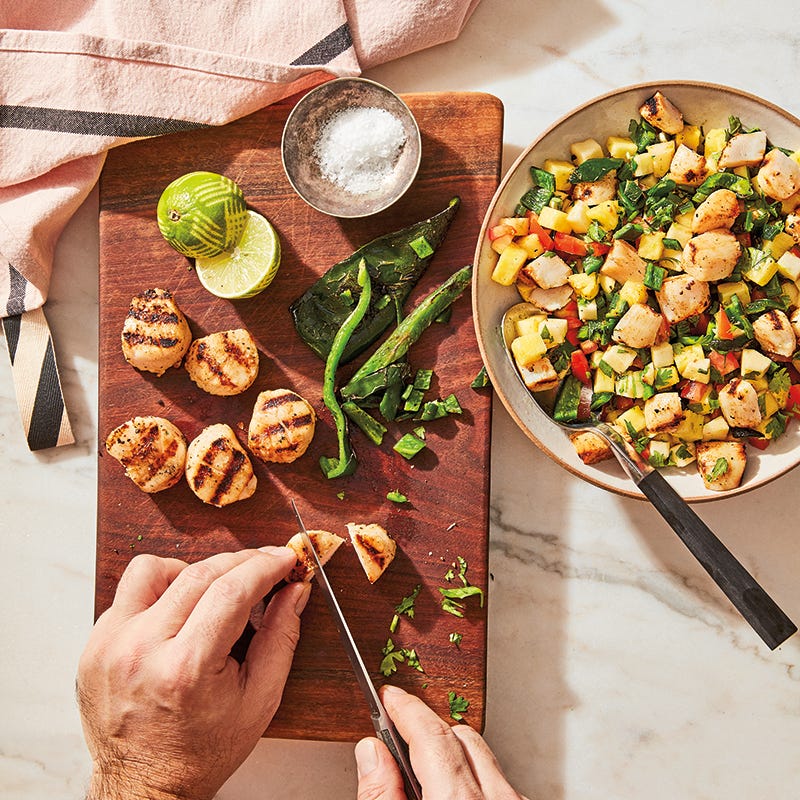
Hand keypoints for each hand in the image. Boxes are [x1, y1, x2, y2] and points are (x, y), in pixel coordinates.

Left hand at [77, 547, 309, 799]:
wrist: (144, 787)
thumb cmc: (202, 750)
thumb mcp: (260, 699)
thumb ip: (281, 637)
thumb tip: (295, 590)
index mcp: (185, 669)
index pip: (232, 591)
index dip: (265, 566)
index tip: (284, 558)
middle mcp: (141, 651)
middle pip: (199, 573)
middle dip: (242, 561)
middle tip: (265, 565)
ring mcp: (111, 646)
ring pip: (153, 569)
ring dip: (192, 570)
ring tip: (212, 593)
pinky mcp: (94, 645)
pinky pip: (128, 594)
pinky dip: (161, 594)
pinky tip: (180, 616)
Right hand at [354, 686, 524, 799]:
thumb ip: (382, 796)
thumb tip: (372, 753)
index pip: (431, 735)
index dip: (405, 710)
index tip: (389, 696)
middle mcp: (498, 799)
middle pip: (462, 738)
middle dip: (428, 730)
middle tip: (397, 733)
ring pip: (485, 759)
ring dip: (454, 757)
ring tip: (424, 775)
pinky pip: (501, 782)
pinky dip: (476, 780)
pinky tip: (455, 795)